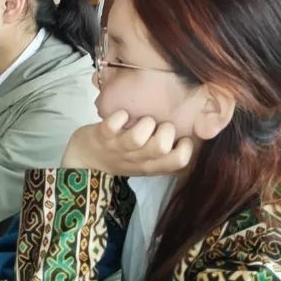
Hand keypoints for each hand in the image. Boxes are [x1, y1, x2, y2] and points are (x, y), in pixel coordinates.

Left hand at [61, 110, 193, 176]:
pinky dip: (119, 116)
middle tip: (158, 126)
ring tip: (141, 120)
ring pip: (138, 137)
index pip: (179, 162)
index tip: (179, 138)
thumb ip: (166, 149)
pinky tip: (122, 115)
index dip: (185, 147)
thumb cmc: (122, 156)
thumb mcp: (145, 160)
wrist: (85, 161)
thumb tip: (195, 128)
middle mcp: (137, 159)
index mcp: (151, 166)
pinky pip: (112, 125)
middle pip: (161, 147)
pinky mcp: (101, 136)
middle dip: (165, 130)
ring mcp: (118, 147)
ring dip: (144, 122)